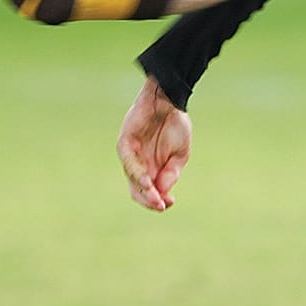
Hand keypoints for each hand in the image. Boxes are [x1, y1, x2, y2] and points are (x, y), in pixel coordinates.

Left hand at [117, 76, 192, 210]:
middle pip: (138, 192)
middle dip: (150, 201)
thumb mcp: (180, 155)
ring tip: (156, 197)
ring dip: (145, 191)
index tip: (170, 202)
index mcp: (153, 169)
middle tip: (161, 205)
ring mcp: (131, 156)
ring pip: (133, 181)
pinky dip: (138, 175)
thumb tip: (163, 193)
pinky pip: (129, 164)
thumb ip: (171, 174)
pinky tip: (148, 182)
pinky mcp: (125, 144)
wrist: (169, 100)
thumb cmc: (175, 125)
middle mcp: (140, 165)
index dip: (158, 201)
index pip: (150, 193)